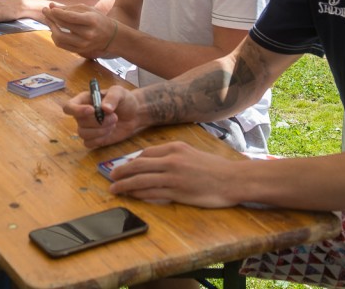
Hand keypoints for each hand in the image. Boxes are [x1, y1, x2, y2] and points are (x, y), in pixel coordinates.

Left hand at [42, 4, 117, 57]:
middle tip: (45, 11)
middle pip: (63, 26)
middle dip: (51, 17)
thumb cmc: (97, 19)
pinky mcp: (79, 51)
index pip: (70, 17)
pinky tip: (54, 30)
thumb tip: (51, 6)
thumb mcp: (87, 9)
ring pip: (59, 38)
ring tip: (48, 20)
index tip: (50, 8)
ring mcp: (83, 44)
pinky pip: (61, 45)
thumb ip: (69, 8)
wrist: (110, 36)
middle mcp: (87, 34)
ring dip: (51, 28)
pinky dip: (55, 37)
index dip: (58, 13)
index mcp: (91, 21)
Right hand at [63, 84, 139, 147]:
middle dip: (98, 121)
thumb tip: (104, 108)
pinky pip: (89, 143)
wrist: (134, 114)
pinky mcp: (94, 139)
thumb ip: (112, 97)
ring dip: (100, 130)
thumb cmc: (124, 100)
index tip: (92, 110)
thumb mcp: (120, 92)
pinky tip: (110, 132)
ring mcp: (87, 128)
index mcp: (84, 100)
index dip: (77, 110)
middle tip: (114, 117)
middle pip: (79, 122)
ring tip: (114, 124)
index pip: (69, 107)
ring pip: (83, 134)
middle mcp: (82, 115)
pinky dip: (100, 139)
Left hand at [108, 142, 244, 207]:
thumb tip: (153, 162)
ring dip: (125, 185)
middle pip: (138, 165)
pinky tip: (132, 196)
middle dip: (121, 171)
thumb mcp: (192, 153)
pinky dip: (139, 194)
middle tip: (111, 176)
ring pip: (142, 180)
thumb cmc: (214, 168)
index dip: (131, 160)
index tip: (123, 166)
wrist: (233, 180)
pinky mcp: (178, 192)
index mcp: (175, 148)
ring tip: (115, 188)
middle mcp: (172, 160)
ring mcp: (174, 177)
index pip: (146, 153)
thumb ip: (173, 155)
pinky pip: (152, 193)